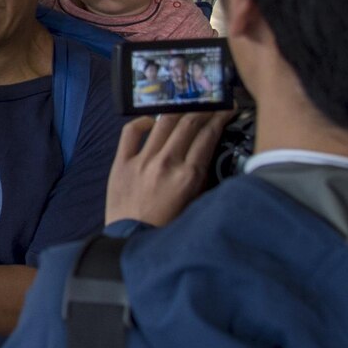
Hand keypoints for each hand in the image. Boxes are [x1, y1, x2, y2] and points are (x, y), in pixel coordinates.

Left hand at [105, 110, 233, 227]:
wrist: (132, 241)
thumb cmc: (167, 227)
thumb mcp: (196, 203)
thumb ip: (203, 177)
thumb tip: (208, 151)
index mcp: (188, 175)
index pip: (208, 135)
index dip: (220, 117)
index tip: (226, 110)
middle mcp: (166, 162)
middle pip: (189, 122)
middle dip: (203, 109)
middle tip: (209, 105)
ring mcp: (142, 160)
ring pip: (163, 122)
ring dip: (178, 111)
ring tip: (186, 108)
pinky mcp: (121, 162)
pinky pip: (131, 131)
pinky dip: (142, 121)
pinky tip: (152, 121)